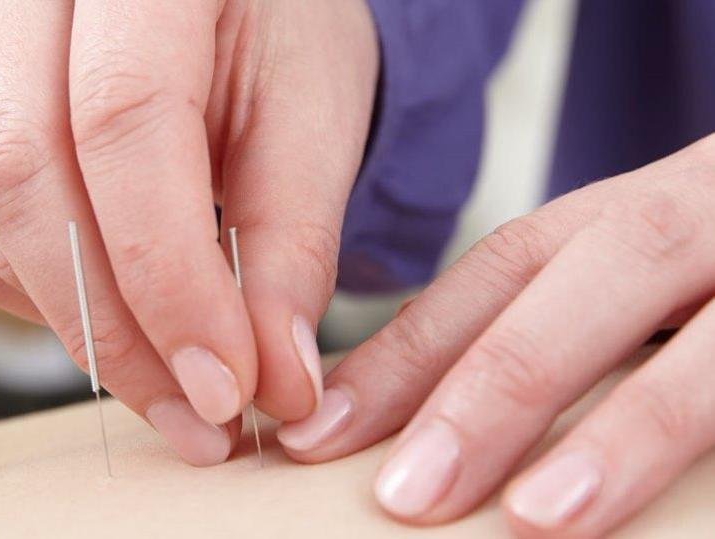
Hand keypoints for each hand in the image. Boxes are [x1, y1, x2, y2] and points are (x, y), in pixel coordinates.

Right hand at [0, 0, 376, 464]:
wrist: (222, 5)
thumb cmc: (277, 37)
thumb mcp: (311, 119)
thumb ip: (291, 246)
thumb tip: (276, 381)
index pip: (123, 120)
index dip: (171, 276)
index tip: (228, 386)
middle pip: (24, 175)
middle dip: (117, 330)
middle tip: (202, 416)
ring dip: (81, 328)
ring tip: (174, 380)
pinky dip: (38, 302)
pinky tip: (114, 318)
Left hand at [277, 135, 714, 536]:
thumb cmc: (706, 274)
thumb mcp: (625, 281)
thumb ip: (547, 332)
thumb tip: (417, 428)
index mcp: (628, 215)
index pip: (501, 270)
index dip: (411, 350)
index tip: (322, 433)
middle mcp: (701, 215)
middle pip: (590, 277)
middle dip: (496, 386)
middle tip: (407, 491)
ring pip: (709, 341)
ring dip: (628, 427)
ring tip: (542, 516)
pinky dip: (713, 452)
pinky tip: (653, 520)